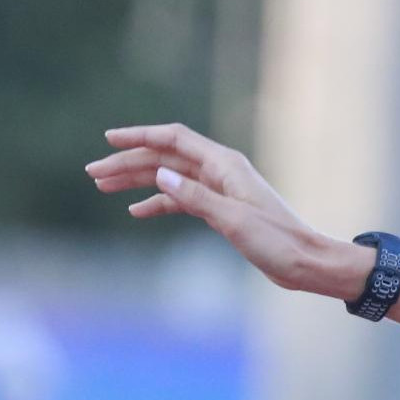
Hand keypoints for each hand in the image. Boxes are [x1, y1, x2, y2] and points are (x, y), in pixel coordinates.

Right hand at [86, 124, 359, 295]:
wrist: (306, 263)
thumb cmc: (277, 241)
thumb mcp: (233, 220)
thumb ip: (196, 197)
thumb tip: (160, 175)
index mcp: (225, 165)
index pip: (174, 139)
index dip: (140, 136)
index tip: (109, 139)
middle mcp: (221, 171)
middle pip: (166, 158)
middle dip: (129, 162)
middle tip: (93, 172)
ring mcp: (220, 190)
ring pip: (170, 178)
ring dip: (137, 181)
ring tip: (103, 186)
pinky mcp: (221, 209)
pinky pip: (182, 199)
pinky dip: (159, 203)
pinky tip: (136, 211)